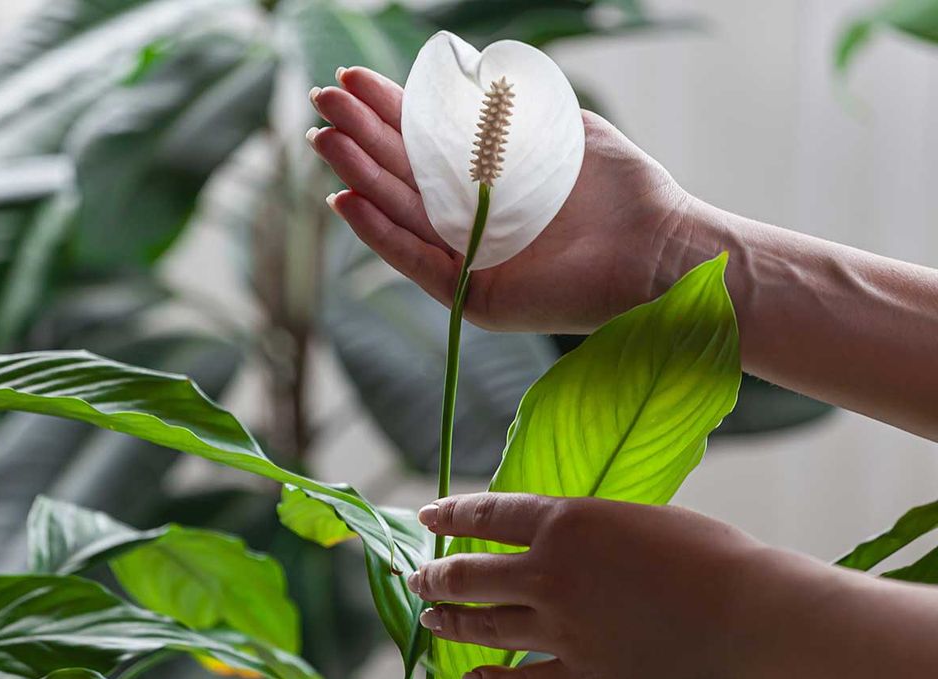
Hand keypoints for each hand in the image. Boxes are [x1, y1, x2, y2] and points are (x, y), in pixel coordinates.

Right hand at [309, 67, 691, 333]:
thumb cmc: (622, 190)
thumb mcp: (562, 129)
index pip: (424, 141)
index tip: (350, 79)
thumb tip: (464, 76)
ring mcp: (471, 259)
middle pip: (401, 173)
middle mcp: (472, 218)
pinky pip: (419, 262)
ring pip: (401, 214)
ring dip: (359, 177)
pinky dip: (380, 235)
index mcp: (489, 178)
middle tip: (321, 101)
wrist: (662, 249)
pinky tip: (346, 202)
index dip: (386, 110)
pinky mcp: (478, 296)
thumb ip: (513, 107)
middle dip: (360, 135)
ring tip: (324, 142)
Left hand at [407, 493, 784, 678]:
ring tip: (430, 617)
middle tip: (416, 578)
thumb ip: (583, 528)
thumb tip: (555, 537)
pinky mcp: (585, 674)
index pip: (485, 515)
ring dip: (450, 622)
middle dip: (434, 577)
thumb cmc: (708, 554)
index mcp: (563, 522)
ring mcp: (562, 629)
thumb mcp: (634, 516)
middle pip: (469, 576)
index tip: (426, 518)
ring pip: (485, 627)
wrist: (752, 614)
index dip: (448, 515)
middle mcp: (549, 574)